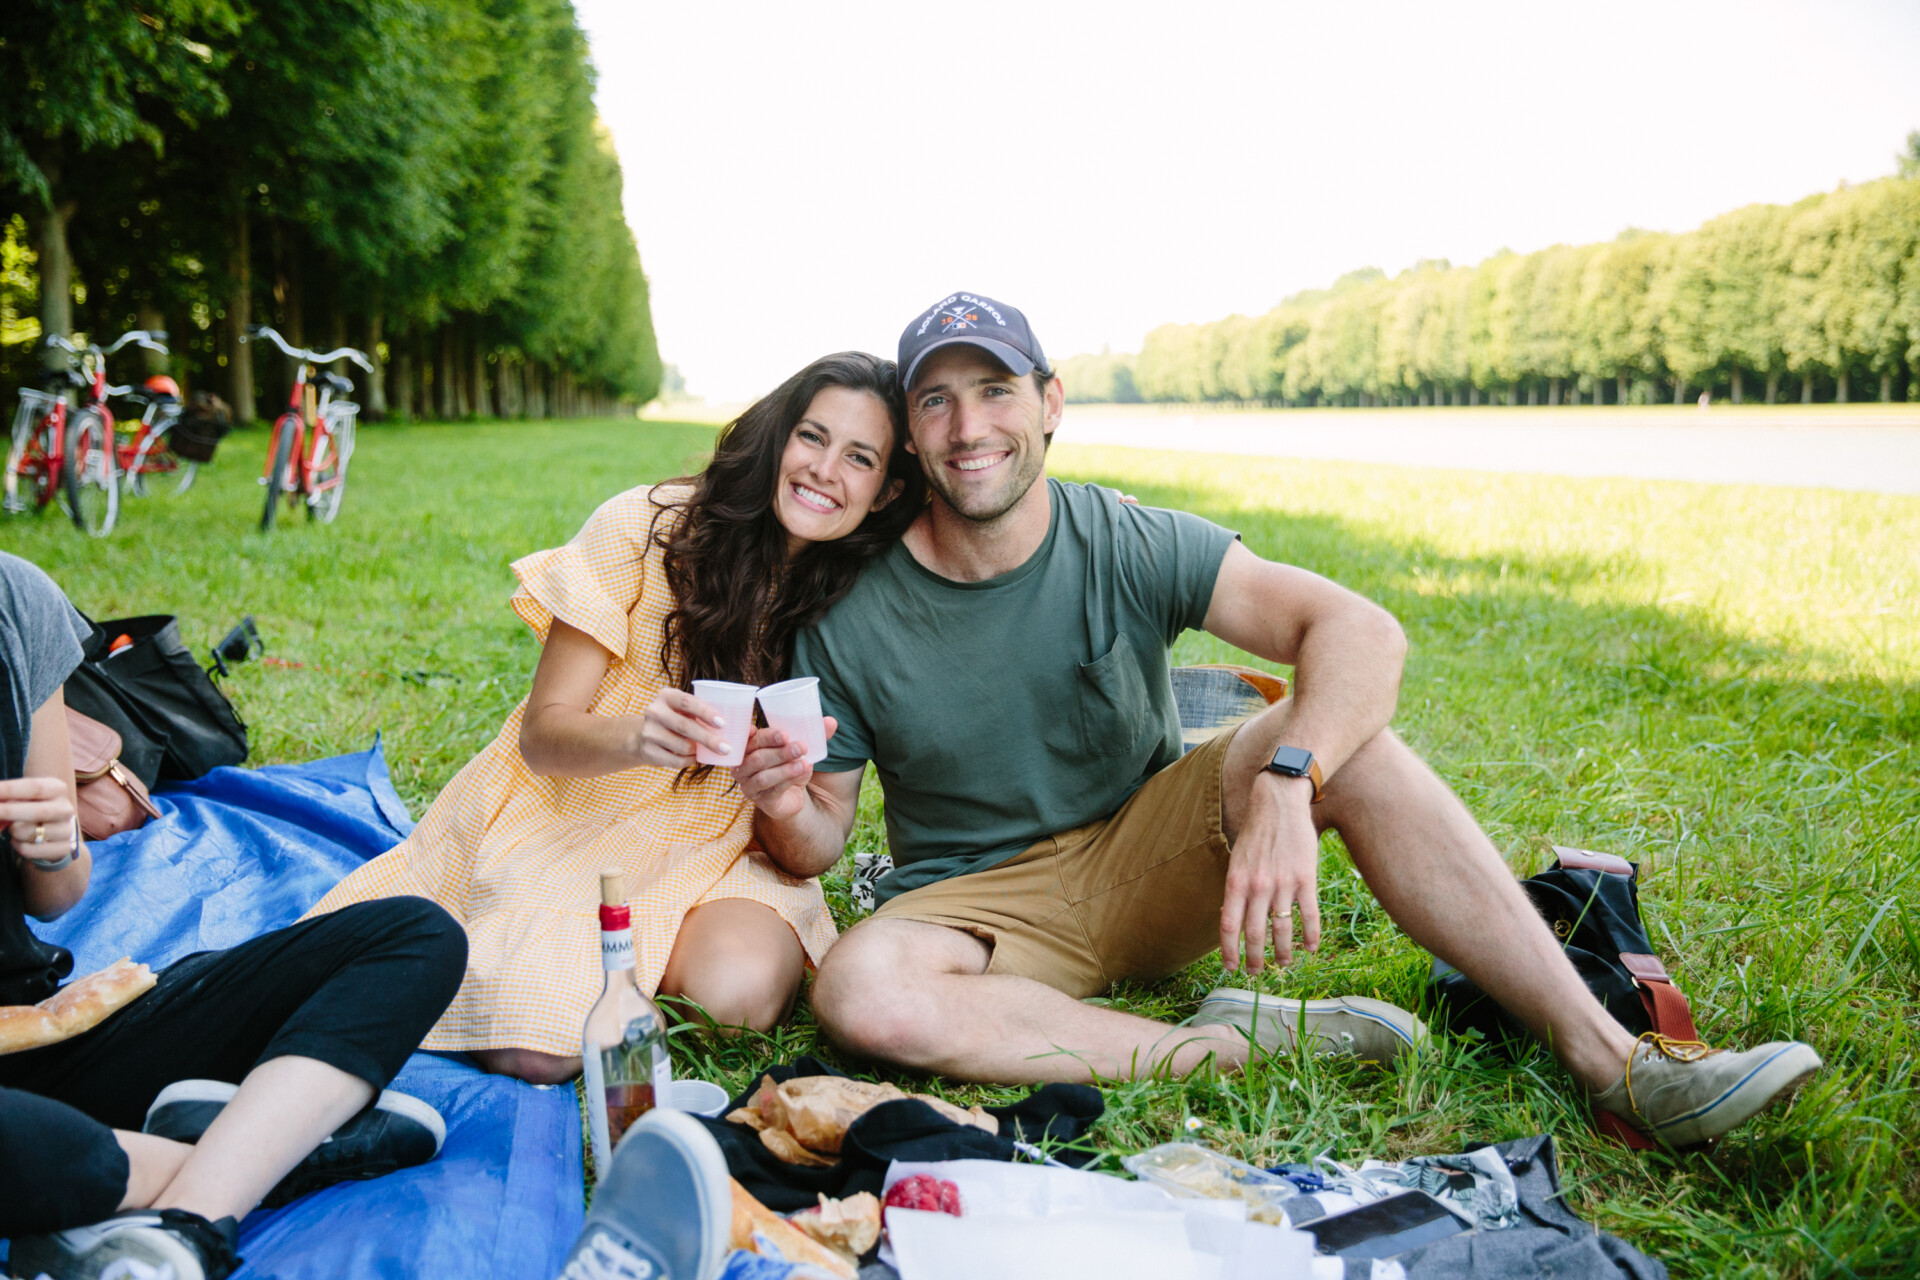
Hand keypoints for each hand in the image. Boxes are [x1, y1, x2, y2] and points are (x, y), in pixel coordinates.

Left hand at [1, 777, 79, 866]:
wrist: (53, 829)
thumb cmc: (30, 807)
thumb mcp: (22, 798)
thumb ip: (6, 799)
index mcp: (57, 789)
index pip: (34, 787)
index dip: (10, 789)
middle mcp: (65, 809)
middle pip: (37, 812)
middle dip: (8, 812)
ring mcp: (66, 830)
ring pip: (28, 833)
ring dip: (12, 831)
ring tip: (14, 828)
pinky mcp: (62, 849)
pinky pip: (28, 849)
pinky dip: (17, 845)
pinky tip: (21, 840)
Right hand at [634, 688, 729, 769]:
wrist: (643, 735)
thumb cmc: (675, 719)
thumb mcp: (684, 709)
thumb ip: (706, 713)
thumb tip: (748, 729)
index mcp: (666, 696)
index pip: (688, 702)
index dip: (706, 712)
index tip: (723, 723)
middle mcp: (654, 712)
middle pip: (685, 726)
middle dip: (708, 739)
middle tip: (727, 748)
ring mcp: (649, 732)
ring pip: (682, 746)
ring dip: (699, 751)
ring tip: (710, 751)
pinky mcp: (648, 751)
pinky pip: (676, 760)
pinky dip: (689, 761)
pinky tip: (695, 758)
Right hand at [733, 718, 836, 820]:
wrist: (792, 795)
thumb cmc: (790, 766)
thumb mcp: (800, 749)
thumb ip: (813, 735)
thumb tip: (831, 722)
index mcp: (749, 749)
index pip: (753, 740)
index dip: (766, 736)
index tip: (784, 734)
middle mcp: (744, 768)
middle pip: (757, 758)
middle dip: (780, 752)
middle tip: (801, 747)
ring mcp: (750, 786)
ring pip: (764, 777)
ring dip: (785, 769)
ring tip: (804, 763)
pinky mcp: (763, 802)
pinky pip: (773, 791)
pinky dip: (788, 781)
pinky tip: (802, 774)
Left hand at [1218, 774, 1321, 972]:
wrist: (1279, 804)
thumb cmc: (1255, 834)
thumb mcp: (1236, 860)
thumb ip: (1235, 889)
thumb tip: (1231, 920)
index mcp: (1236, 881)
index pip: (1228, 926)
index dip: (1229, 951)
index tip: (1231, 967)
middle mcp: (1257, 886)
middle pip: (1255, 934)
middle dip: (1256, 959)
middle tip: (1257, 974)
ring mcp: (1282, 883)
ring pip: (1282, 930)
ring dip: (1283, 952)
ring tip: (1283, 964)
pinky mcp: (1305, 879)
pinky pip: (1309, 915)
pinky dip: (1311, 936)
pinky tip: (1311, 948)